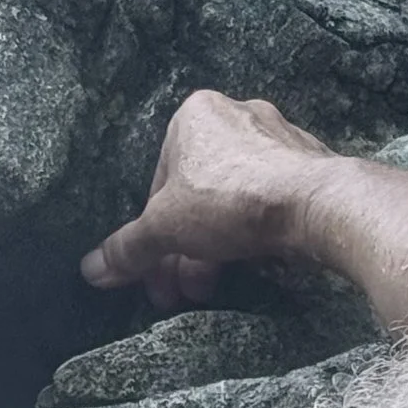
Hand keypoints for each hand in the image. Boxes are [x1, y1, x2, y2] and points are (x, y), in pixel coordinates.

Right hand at [81, 89, 337, 309]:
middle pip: (197, 194)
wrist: (317, 204)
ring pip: (233, 198)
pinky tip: (254, 263)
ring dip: (216, 247)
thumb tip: (90, 270)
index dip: (154, 237)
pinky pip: (269, 199)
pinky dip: (254, 231)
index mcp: (194, 115)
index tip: (156, 277)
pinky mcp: (309, 163)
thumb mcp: (166, 227)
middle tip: (183, 293)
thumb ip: (129, 248)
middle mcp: (235, 114)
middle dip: (185, 249)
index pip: (159, 183)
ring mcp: (278, 137)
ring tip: (212, 288)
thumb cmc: (231, 200)